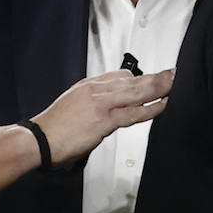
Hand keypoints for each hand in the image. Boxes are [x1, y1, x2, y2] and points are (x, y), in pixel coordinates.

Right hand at [33, 68, 173, 164]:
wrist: (39, 140)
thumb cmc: (53, 129)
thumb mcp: (72, 105)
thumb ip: (91, 104)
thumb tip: (107, 110)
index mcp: (87, 85)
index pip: (119, 75)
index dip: (139, 77)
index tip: (151, 77)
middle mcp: (95, 90)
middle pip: (132, 80)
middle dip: (155, 77)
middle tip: (172, 73)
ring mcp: (101, 104)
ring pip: (137, 92)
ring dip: (159, 87)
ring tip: (174, 83)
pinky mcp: (104, 120)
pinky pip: (134, 112)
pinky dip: (151, 108)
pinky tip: (162, 104)